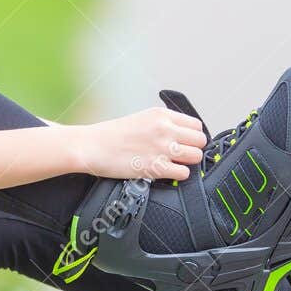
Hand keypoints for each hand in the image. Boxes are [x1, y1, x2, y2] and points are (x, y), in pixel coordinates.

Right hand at [74, 107, 207, 180]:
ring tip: (174, 164)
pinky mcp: (155, 167)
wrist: (91, 146)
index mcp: (161, 115)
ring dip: (187, 162)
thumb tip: (180, 135)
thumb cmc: (111, 135)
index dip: (192, 136)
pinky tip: (167, 172)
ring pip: (196, 156)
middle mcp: (164, 129)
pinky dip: (178, 175)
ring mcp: (161, 148)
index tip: (186, 142)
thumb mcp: (141, 118)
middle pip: (200, 140)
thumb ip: (162, 124)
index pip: (196, 125)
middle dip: (193, 149)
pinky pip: (184, 173)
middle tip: (181, 155)